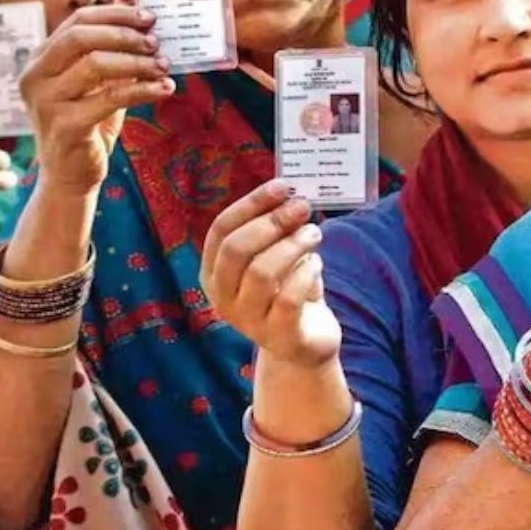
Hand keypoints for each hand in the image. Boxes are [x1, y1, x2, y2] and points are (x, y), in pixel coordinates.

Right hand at [19, 5, 173, 195]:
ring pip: (94, 65)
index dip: (115, 14)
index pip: (77, 20)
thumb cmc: (87, 124)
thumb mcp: (97, 84)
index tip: (149, 17)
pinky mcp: (64, 126)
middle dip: (124, 34)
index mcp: (40, 58)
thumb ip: (112, 53)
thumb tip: (143, 17)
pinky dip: (142, 90)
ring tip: (163, 66)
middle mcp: (35, 76)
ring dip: (137, 62)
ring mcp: (45, 101)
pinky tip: (164, 89)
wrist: (70, 176)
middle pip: (80, 36)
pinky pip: (109, 98)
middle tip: (156, 42)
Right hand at [201, 180, 339, 368]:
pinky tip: (316, 263)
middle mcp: (223, 298)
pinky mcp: (279, 337)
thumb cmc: (287, 289)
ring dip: (292, 245)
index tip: (281, 186)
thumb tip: (288, 193)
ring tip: (314, 233)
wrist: (303, 343)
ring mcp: (248, 321)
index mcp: (214, 273)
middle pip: (236, 250)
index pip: (221, 230)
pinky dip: (305, 273)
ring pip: (262, 273)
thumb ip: (274, 229)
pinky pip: (289, 299)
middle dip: (271, 222)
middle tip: (302, 208)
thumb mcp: (274, 257)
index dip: (251, 204)